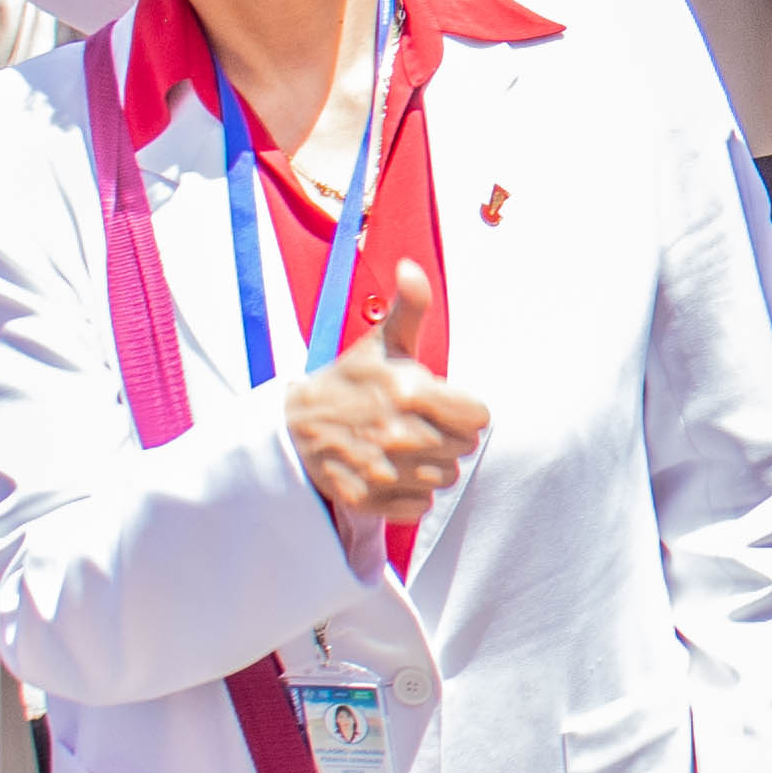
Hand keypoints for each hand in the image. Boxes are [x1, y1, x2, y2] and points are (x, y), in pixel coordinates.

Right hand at [284, 260, 492, 530]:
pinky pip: (421, 505)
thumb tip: (412, 266)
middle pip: (464, 448)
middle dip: (446, 436)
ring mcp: (384, 470)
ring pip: (445, 478)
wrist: (292, 429)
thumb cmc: (348, 384)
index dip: (463, 410)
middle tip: (416, 426)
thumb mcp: (380, 344)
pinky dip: (410, 494)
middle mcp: (401, 433)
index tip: (438, 405)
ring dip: (430, 466)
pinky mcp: (370, 500)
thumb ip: (409, 307)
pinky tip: (389, 472)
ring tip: (402, 449)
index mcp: (410, 391)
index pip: (479, 417)